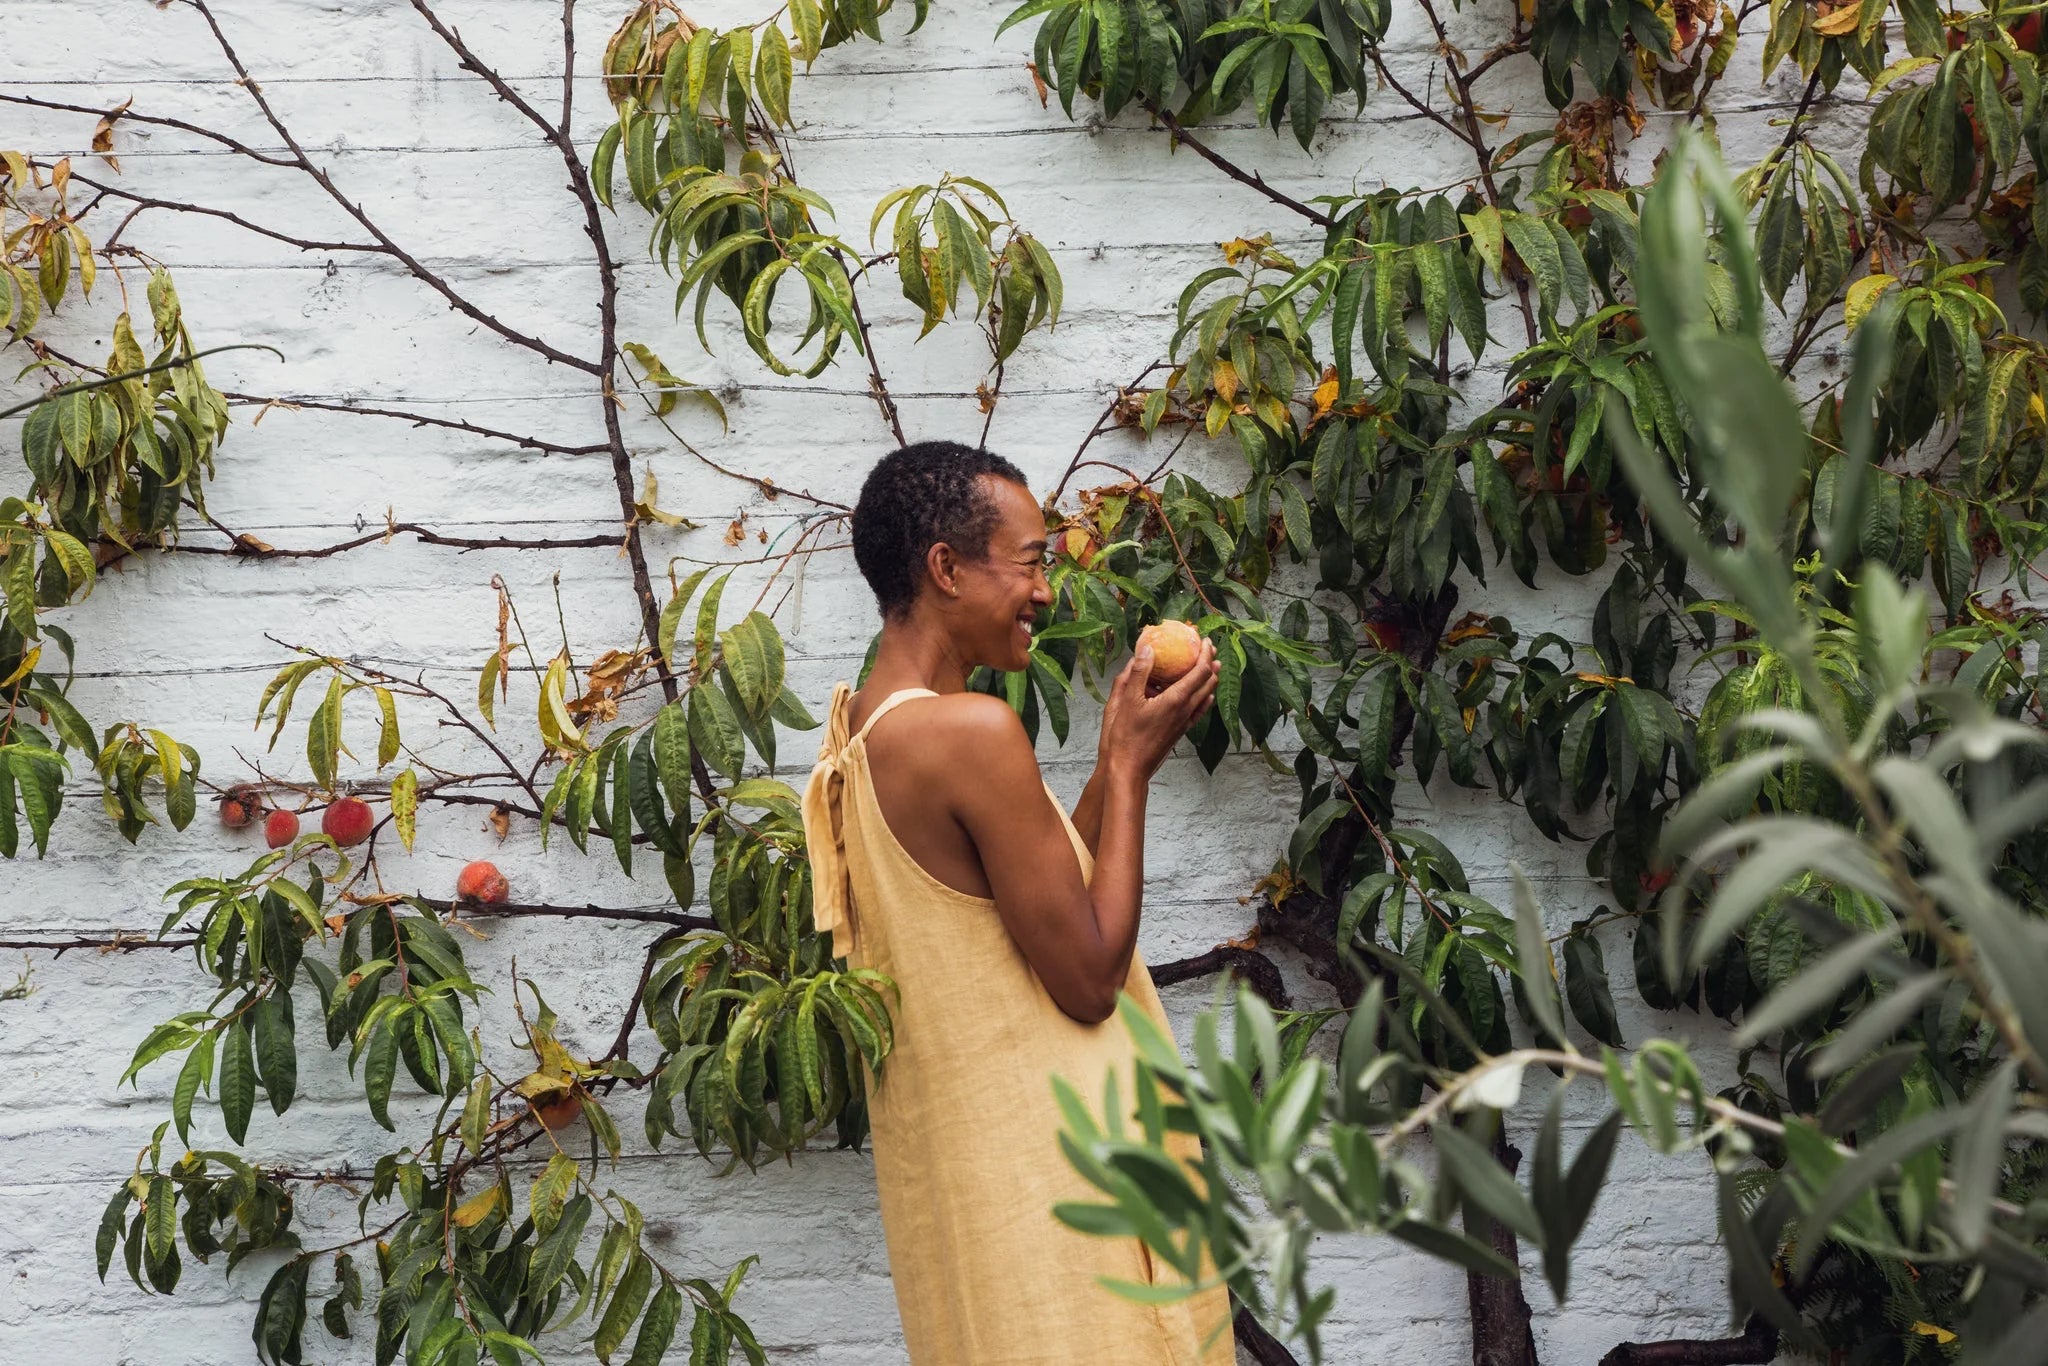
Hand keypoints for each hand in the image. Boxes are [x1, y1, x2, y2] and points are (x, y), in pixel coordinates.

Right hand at [1099, 637, 1219, 780]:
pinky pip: (1199, 710)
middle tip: (1208, 648)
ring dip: (1210, 679)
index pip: (1201, 671)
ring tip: (1211, 666)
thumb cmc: (1125, 736)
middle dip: (1211, 662)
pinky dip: (1205, 698)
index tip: (1205, 640)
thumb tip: (1148, 649)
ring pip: (1206, 696)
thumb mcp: (1126, 700)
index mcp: (1175, 700)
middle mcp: (1186, 710)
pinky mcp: (1181, 731)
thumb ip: (1138, 672)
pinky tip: (1205, 697)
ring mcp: (1185, 722)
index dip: (1205, 653)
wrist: (1130, 768)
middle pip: (1208, 682)